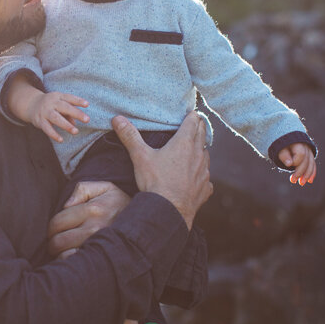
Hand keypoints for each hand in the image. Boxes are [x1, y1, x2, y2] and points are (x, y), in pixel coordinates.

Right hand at [24, 91, 88, 143]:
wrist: (31, 104)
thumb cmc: (51, 105)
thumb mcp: (60, 104)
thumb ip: (68, 113)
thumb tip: (75, 123)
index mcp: (58, 96)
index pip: (69, 97)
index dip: (78, 101)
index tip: (87, 104)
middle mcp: (51, 103)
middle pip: (65, 107)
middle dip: (76, 113)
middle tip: (87, 119)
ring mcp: (45, 112)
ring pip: (56, 118)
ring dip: (66, 125)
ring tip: (75, 131)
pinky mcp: (39, 121)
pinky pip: (47, 128)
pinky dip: (54, 134)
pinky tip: (61, 139)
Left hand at [47, 181, 129, 257]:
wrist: (149, 223)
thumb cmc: (122, 205)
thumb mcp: (106, 188)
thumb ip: (82, 189)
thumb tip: (66, 206)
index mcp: (93, 209)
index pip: (57, 222)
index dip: (52, 228)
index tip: (55, 231)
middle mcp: (95, 228)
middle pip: (58, 241)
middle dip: (53, 243)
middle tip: (57, 243)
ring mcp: (99, 245)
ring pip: (64, 255)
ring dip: (61, 255)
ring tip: (65, 252)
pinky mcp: (103, 259)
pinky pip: (78, 265)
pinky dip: (72, 264)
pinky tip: (75, 260)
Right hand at [111, 113, 212, 228]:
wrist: (169, 210)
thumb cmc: (155, 182)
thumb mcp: (140, 156)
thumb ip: (130, 136)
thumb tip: (118, 119)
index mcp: (184, 144)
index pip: (193, 123)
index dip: (192, 116)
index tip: (191, 113)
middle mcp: (198, 155)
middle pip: (203, 135)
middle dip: (199, 129)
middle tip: (196, 125)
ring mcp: (204, 172)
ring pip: (206, 156)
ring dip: (201, 151)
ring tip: (195, 150)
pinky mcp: (205, 188)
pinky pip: (206, 178)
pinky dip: (201, 175)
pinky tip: (195, 178)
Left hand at [278, 143, 316, 185]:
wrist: (284, 138)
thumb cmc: (280, 144)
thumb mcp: (279, 148)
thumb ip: (284, 155)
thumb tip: (289, 164)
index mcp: (298, 143)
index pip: (301, 154)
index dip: (295, 162)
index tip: (288, 165)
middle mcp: (306, 146)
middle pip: (306, 161)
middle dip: (301, 172)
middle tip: (293, 181)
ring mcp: (309, 151)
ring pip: (311, 164)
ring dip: (307, 175)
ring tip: (301, 183)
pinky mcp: (310, 155)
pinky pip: (312, 164)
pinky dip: (311, 173)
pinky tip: (310, 180)